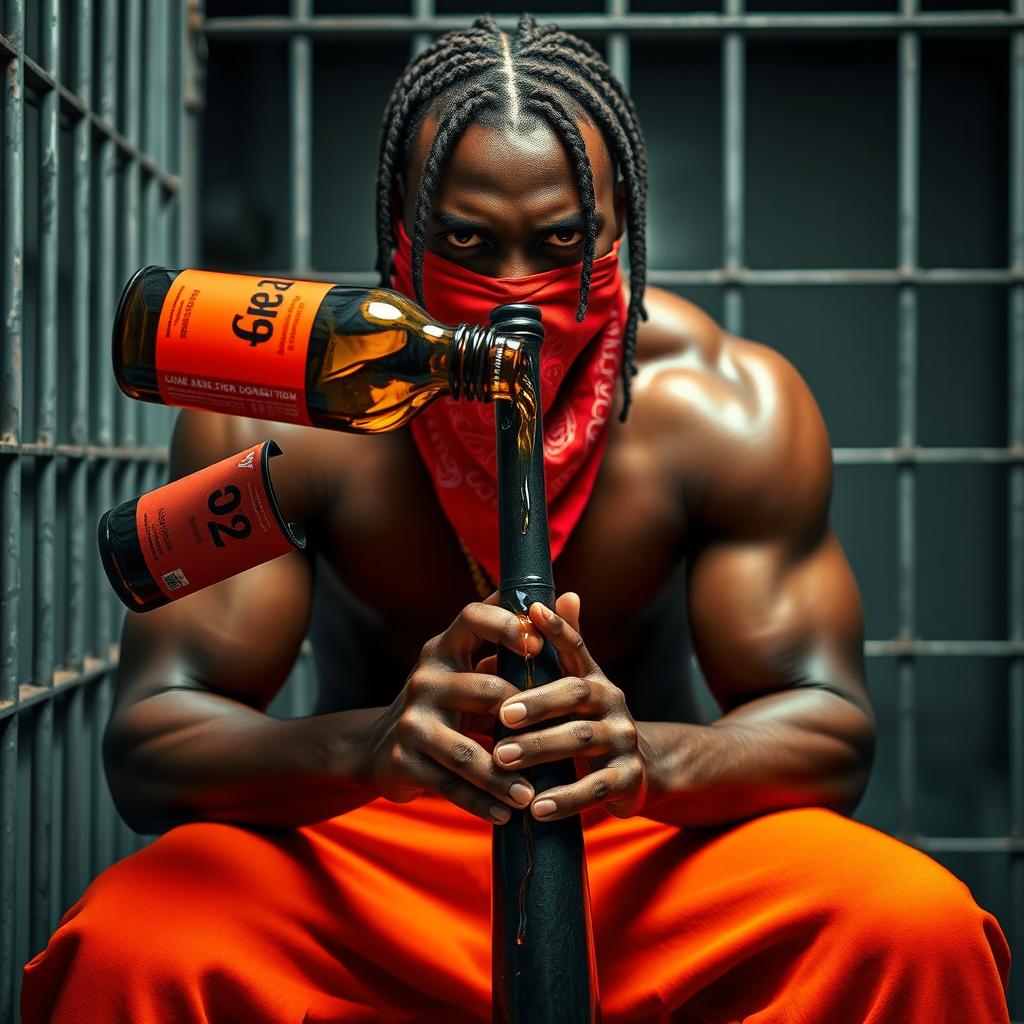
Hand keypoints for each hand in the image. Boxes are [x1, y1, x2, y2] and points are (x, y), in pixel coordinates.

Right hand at [368, 594, 540, 823]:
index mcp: (443, 649)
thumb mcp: (467, 666)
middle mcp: (425, 679)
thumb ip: (512, 640)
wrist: (378, 748)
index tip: (538, 644)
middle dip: (523, 718)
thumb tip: (568, 596)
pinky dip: (481, 803)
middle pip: (484, 690)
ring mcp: (411, 722)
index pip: (471, 617)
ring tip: (530, 795)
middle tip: (558, 741)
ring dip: (503, 777)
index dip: (504, 625)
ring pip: (466, 751)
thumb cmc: (443, 702)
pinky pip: (449, 785)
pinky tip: (506, 813)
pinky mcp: (402, 761)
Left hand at [491, 593, 649, 820]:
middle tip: (502, 714)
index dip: (557, 627)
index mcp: (593, 678)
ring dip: (540, 749)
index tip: (531, 610)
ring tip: (503, 758)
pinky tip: (535, 806)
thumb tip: (542, 599)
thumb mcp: (576, 689)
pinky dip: (564, 799)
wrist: (640, 770)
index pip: (576, 646)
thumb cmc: (589, 724)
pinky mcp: (629, 778)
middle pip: (575, 694)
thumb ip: (556, 652)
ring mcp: (623, 739)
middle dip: (537, 702)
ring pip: (581, 740)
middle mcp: (612, 702)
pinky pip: (595, 788)